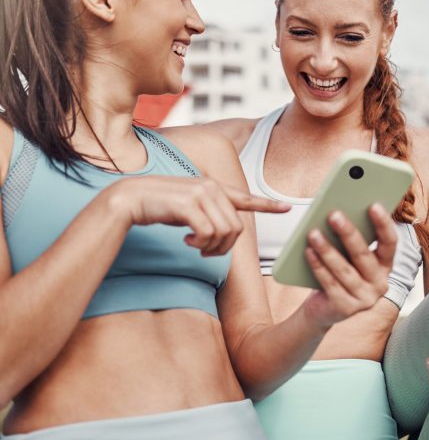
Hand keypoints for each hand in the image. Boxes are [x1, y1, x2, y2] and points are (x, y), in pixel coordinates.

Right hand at [109, 176, 289, 255]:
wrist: (130, 198)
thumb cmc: (159, 206)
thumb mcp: (189, 207)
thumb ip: (209, 213)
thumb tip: (226, 232)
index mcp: (214, 188)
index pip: (246, 198)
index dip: (267, 205)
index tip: (287, 208)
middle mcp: (212, 188)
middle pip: (236, 228)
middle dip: (224, 247)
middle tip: (205, 251)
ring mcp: (201, 194)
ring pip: (225, 233)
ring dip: (211, 248)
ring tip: (195, 245)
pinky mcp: (190, 204)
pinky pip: (208, 234)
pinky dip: (200, 244)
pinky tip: (187, 241)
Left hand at [301, 203, 396, 327]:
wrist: (323, 309)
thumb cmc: (337, 273)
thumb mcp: (348, 256)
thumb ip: (351, 239)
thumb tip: (339, 212)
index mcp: (384, 266)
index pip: (390, 243)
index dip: (383, 224)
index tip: (373, 205)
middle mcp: (379, 284)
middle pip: (363, 255)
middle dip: (348, 233)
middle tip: (333, 214)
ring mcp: (364, 299)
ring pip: (344, 270)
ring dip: (327, 250)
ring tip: (313, 233)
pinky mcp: (345, 309)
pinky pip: (330, 283)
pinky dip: (318, 266)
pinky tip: (308, 252)